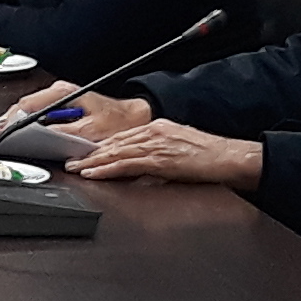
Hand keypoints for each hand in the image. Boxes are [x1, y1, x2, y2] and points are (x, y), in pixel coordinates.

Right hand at [14, 83, 153, 138]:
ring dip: (15, 126)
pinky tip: (20, 138)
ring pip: (28, 113)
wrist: (135, 118)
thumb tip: (41, 137)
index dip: (8, 121)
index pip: (26, 105)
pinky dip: (27, 128)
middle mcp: (58, 93)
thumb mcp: (91, 131)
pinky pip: (38, 117)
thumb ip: (63, 134)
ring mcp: (59, 100)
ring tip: (2, 140)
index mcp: (62, 93)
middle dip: (6, 124)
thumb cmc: (119, 121)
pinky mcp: (62, 109)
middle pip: (22, 108)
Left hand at [71, 120, 260, 188]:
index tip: (87, 152)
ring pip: (116, 151)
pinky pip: (126, 164)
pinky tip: (94, 173)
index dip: (102, 145)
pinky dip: (107, 169)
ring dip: (93, 161)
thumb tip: (142, 168)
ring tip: (76, 167)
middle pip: (114, 142)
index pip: (123, 136)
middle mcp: (154, 131)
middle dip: (91, 152)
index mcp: (158, 128)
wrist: (229, 156)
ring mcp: (156, 144)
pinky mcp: (159, 159)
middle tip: (72, 159)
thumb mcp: (179, 149)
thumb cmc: (209, 156)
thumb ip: (158, 155)